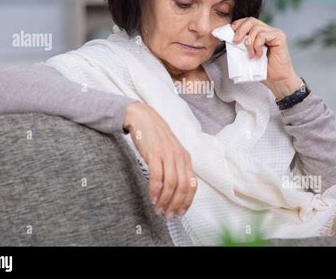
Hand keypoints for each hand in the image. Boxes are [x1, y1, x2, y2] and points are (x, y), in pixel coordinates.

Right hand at [123, 101, 196, 218]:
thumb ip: (175, 167)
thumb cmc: (156, 138)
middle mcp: (180, 157)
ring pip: (171, 184)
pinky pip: (157, 176)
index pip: (192, 185)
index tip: (180, 213)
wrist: (143, 119)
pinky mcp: (154, 153)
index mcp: (186, 158)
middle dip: (176, 205)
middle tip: (168, 215)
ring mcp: (168, 155)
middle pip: (182, 187)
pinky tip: (152, 198)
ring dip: (165, 200)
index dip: (187, 202)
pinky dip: (155, 190)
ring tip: (158, 209)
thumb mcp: (171, 152)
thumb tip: (176, 189)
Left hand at [230, 17, 302, 99]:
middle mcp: (268, 30)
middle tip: (235, 42)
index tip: (230, 32)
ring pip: (256, 28)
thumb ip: (242, 45)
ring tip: (251, 55)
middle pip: (251, 20)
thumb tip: (230, 38)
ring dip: (250, 43)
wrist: (277, 80)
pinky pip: (263, 35)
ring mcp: (274, 33)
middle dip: (240, 30)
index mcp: (260, 33)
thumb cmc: (263, 69)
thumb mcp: (247, 54)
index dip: (238, 24)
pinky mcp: (279, 37)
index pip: (248, 21)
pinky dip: (257, 45)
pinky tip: (259, 55)